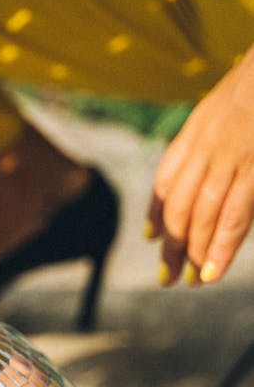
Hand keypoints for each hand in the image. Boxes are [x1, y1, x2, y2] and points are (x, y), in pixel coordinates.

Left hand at [146, 48, 253, 284]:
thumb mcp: (226, 106)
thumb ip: (211, 136)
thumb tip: (206, 171)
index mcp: (196, 131)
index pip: (166, 180)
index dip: (157, 211)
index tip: (152, 236)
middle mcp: (206, 146)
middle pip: (179, 206)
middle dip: (172, 244)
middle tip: (169, 276)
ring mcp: (231, 157)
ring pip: (202, 214)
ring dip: (194, 253)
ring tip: (192, 280)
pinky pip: (234, 213)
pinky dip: (221, 245)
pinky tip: (214, 269)